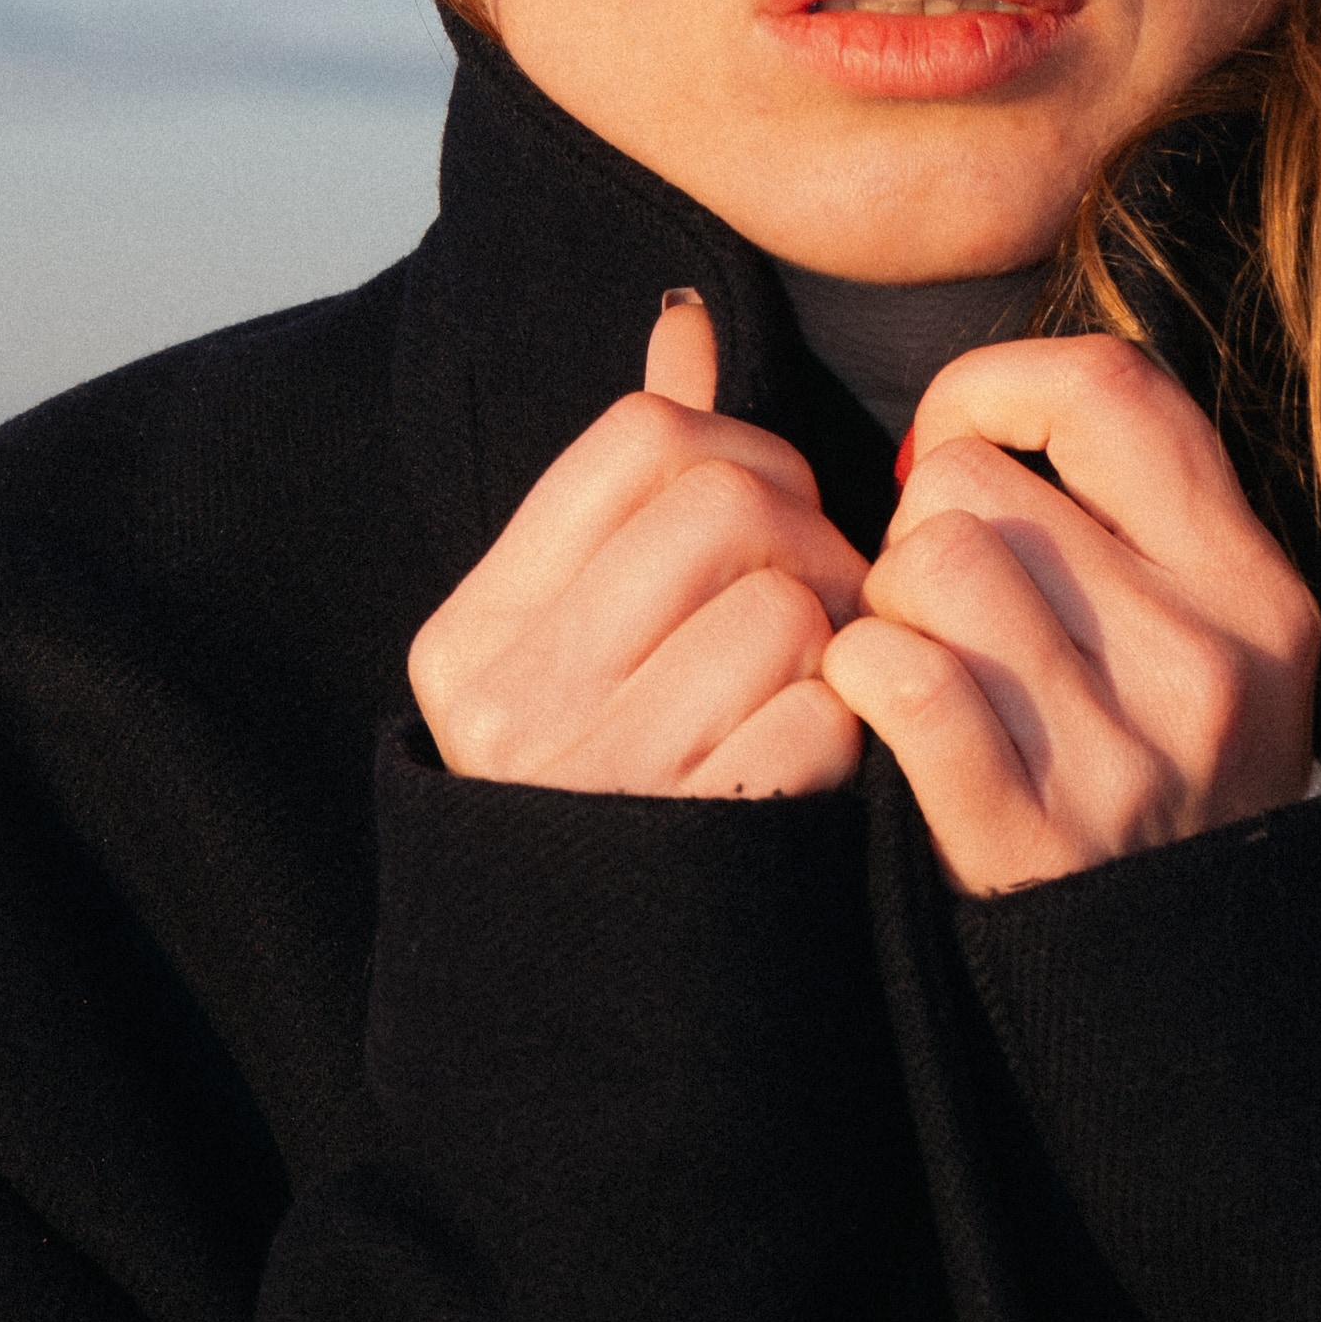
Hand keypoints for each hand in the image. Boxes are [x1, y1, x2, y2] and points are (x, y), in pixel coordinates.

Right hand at [410, 292, 868, 799]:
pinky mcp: (706, 846)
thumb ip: (634, 482)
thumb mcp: (585, 630)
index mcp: (473, 637)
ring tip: (801, 683)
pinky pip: (831, 716)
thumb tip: (685, 325)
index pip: (645, 438)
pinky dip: (846, 728)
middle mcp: (515, 708)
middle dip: (805, 534)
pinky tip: (808, 755)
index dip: (739, 450)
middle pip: (730, 503)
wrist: (609, 996)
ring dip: (833, 637)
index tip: (755, 516)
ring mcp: (605, 782)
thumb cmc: (618, 768)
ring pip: (792, 606)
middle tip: (808, 598)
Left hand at [822, 336, 1320, 892]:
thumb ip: (1132, 517)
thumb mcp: (1215, 644)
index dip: (996, 388)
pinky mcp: (1027, 838)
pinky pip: (897, 677)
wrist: (1190, 1002)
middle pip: (975, 483)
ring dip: (887, 606)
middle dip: (921, 527)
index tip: (957, 446)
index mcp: (1253, 589)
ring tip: (920, 662)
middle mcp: (1202, 660)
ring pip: (926, 564)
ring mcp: (1119, 753)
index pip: (1111, 387)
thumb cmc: (1164, 789)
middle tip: (942, 607)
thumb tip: (979, 409)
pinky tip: (880, 705)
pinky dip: (861, 677)